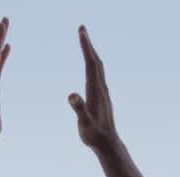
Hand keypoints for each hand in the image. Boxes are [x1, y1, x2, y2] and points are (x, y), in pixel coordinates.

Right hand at [68, 26, 119, 151]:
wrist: (108, 144)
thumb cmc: (94, 135)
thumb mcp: (84, 122)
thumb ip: (78, 108)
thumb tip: (71, 95)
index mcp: (95, 90)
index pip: (90, 63)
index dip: (86, 46)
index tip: (82, 31)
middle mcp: (101, 88)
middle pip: (95, 61)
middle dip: (88, 44)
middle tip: (82, 29)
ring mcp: (103, 92)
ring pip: (98, 68)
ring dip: (92, 53)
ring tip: (86, 44)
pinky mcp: (102, 98)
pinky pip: (98, 76)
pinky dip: (93, 65)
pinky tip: (92, 68)